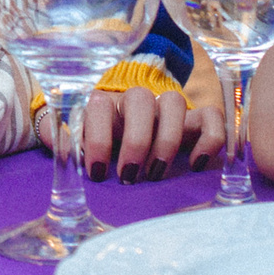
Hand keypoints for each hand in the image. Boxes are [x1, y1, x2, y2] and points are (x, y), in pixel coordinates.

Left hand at [78, 88, 224, 182]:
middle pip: (140, 99)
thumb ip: (64, 141)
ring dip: (166, 139)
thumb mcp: (80, 143)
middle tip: (130, 175)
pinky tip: (195, 164)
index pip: (99, 105)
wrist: (133, 139)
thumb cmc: (105, 144)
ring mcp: (169, 109)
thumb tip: (62, 148)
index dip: (97, 137)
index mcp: (106, 104)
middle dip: (135, 140)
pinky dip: (208, 138)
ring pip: (174, 102)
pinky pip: (211, 117)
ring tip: (156, 173)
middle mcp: (138, 101)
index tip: (98, 172)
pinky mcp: (197, 121)